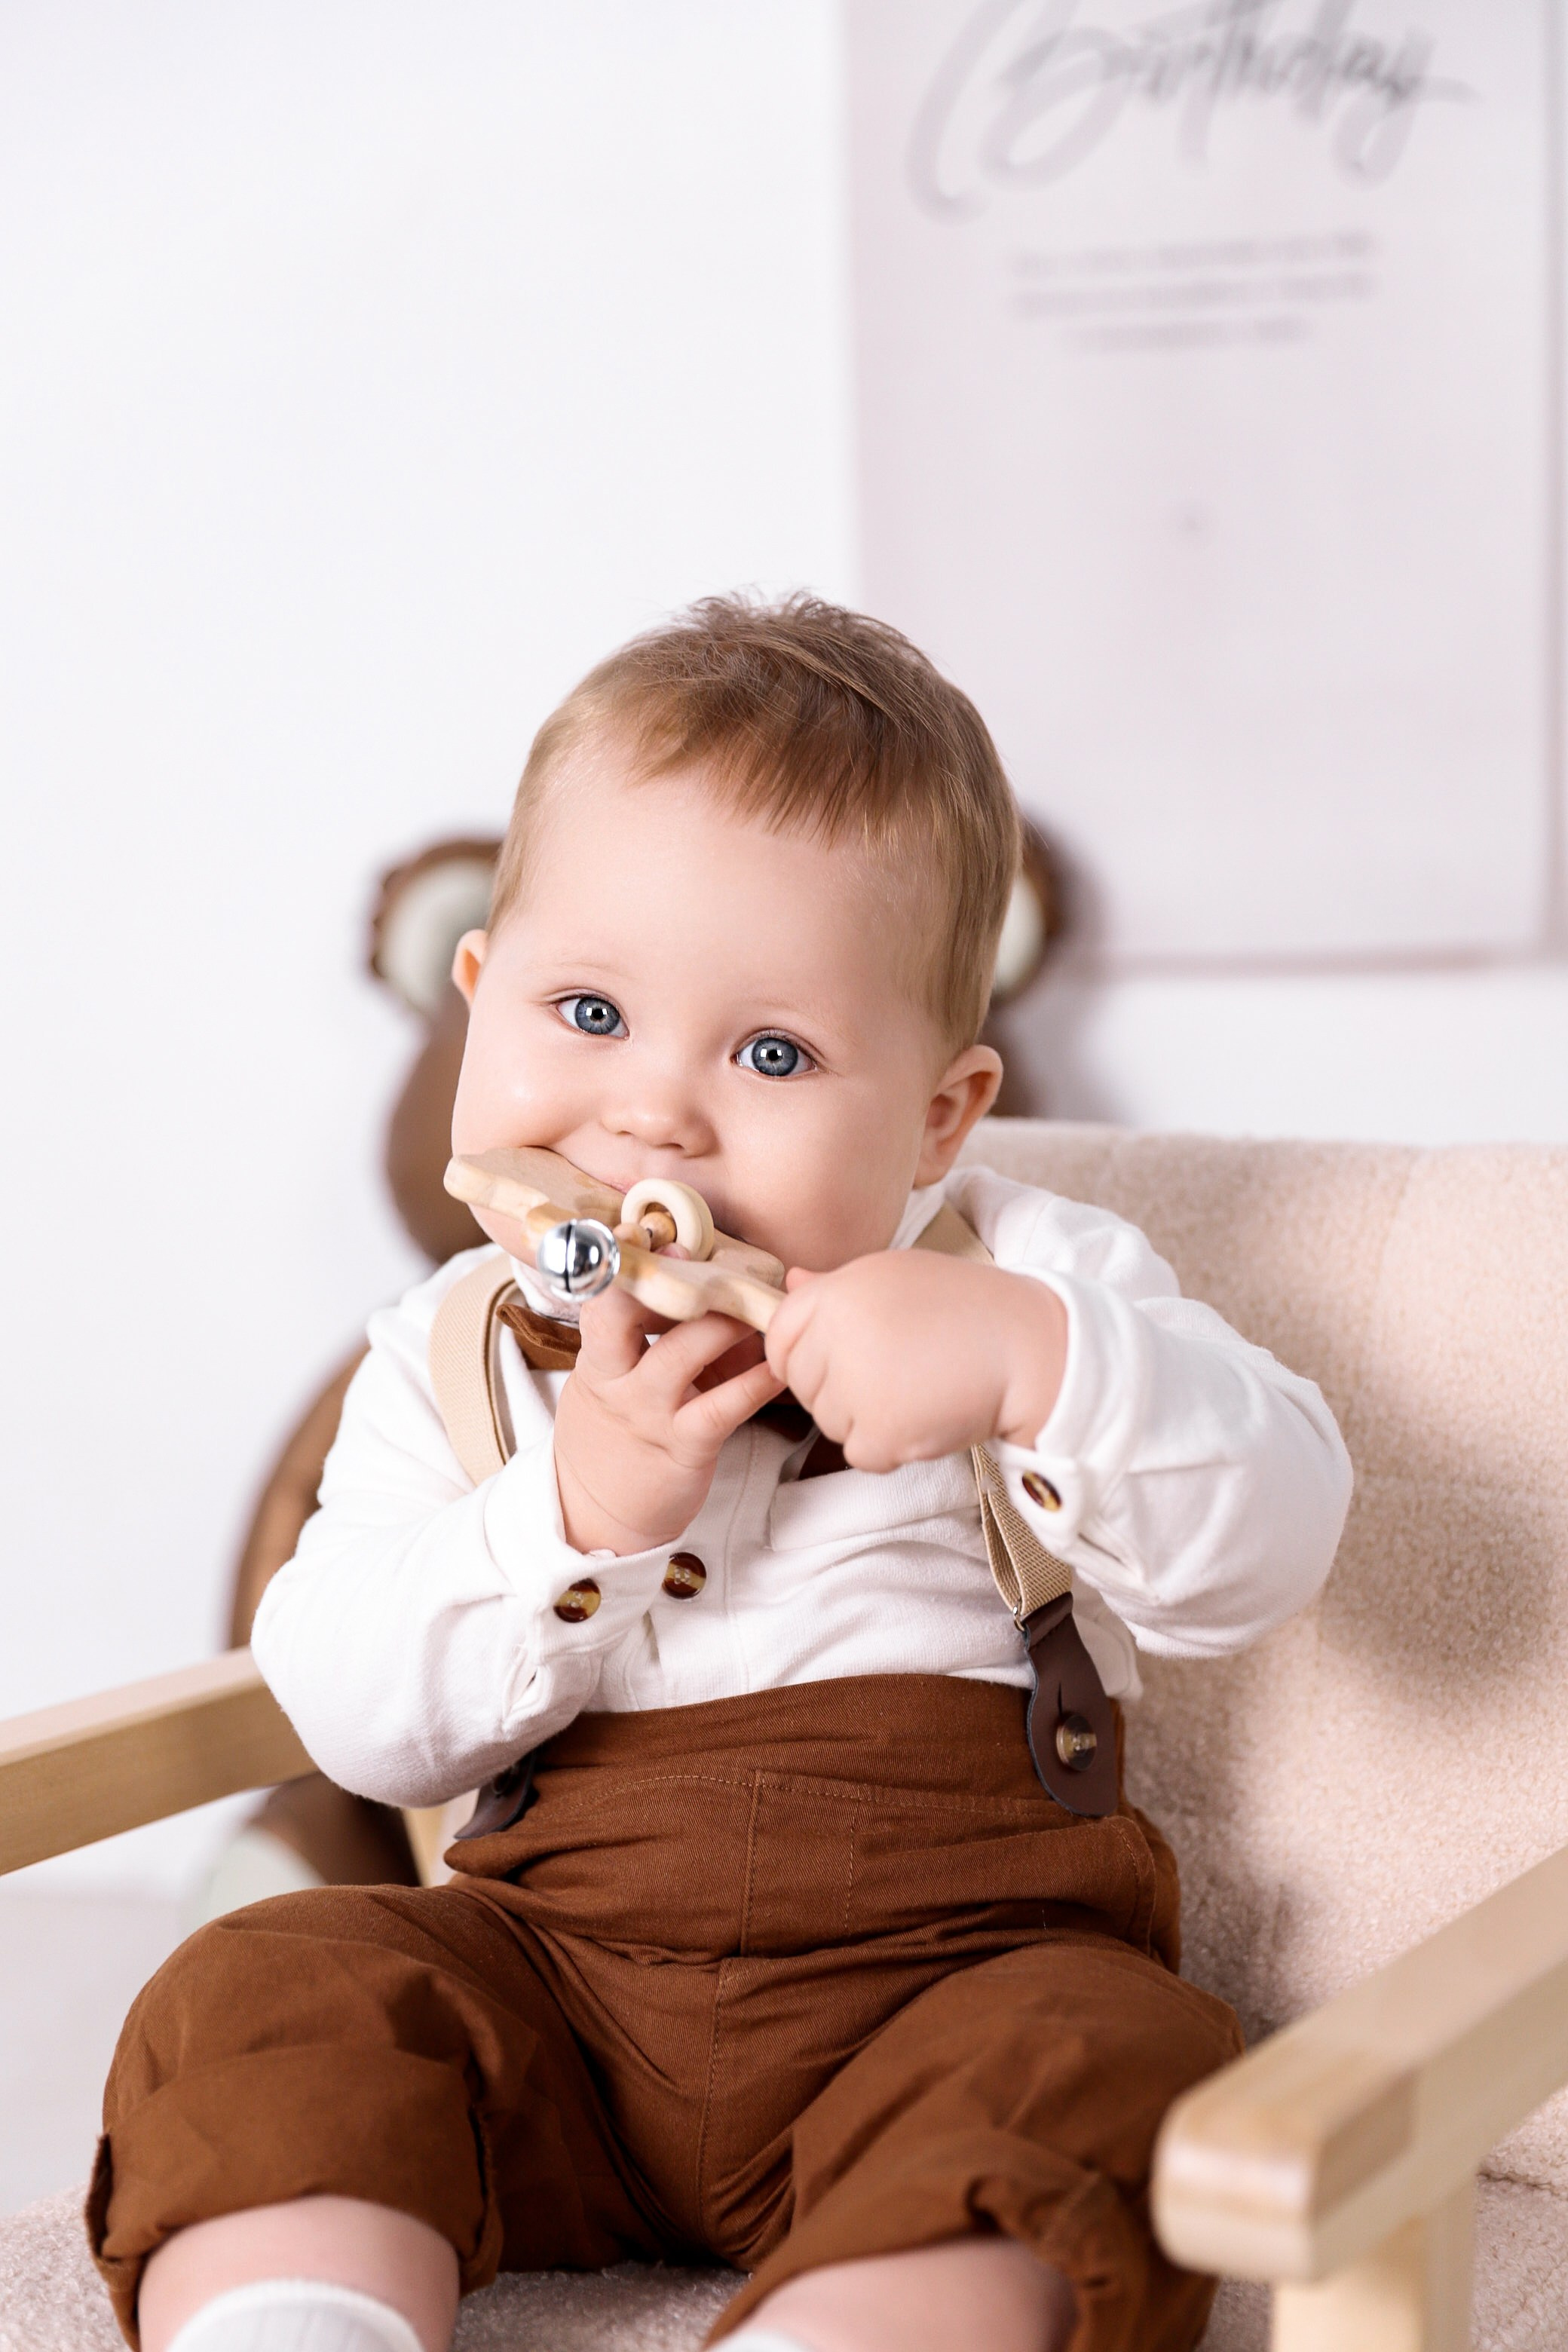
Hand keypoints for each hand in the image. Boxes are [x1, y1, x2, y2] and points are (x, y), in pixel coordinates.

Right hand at [553, 1281, 784, 1553]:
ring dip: (721, 1322)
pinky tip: (782, 1364)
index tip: (636, 1229)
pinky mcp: (684, 1446)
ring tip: (756, 1301)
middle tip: (698, 1256)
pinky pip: (724, 1405)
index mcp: (599, 1356)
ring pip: (678, 1354)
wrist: (600, 1515)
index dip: (615, 1263)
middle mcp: (616, 1379)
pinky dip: (758, 1380)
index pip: (597, 1299)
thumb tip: (697, 1276)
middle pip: (618, 1317)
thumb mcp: (615, 1378)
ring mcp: (648, 1412)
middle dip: (659, 1281)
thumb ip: (644, 1334)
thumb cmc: (622, 1429)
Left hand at [763, 1252, 1067, 1473]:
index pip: (779, 1333)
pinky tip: (920, 1418)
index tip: (825, 1359)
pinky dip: (886, 1447)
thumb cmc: (965, 1306)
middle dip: (832, 1385)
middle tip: (886, 1374)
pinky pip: (858, 1453)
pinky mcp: (882, 1433)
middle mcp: (839, 1338)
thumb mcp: (896, 1275)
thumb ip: (835, 1286)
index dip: (793, 1351)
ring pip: (827, 1420)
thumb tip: (789, 1284)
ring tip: (912, 1389)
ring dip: (861, 1417)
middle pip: (800, 1382)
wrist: (1026, 1349)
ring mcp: (858, 1389)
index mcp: (839, 1293)